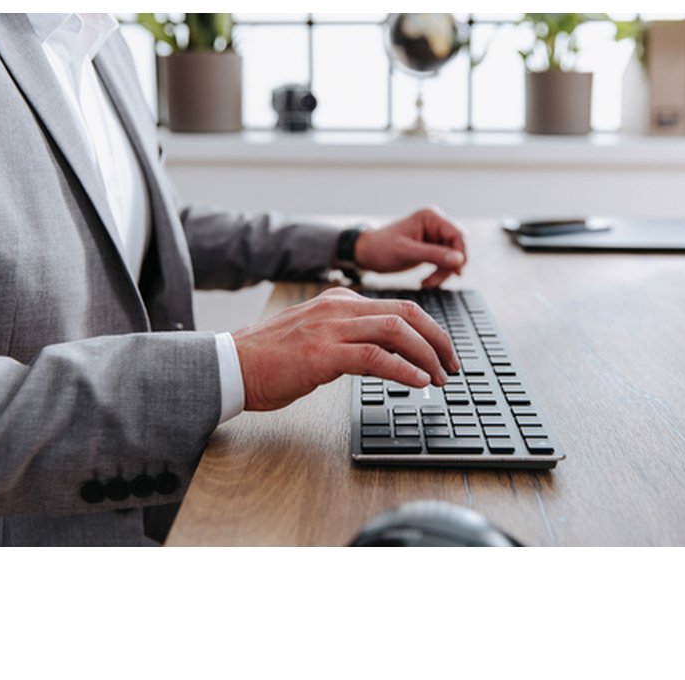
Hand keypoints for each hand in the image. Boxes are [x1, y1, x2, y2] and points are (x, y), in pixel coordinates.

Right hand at [232, 287, 459, 410]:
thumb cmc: (270, 358)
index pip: (398, 307)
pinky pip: (375, 358)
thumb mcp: (316, 338)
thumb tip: (385, 358)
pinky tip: (418, 382)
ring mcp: (331, 328)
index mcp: (339, 301)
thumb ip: (348, 339)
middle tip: (452, 363)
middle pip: (406, 314)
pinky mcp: (323, 354)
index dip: (428, 330)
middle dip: (437, 339)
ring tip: (440, 376)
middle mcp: (339, 308)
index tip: (441, 352)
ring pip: (396, 331)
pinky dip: (404, 370)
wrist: (231, 365)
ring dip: (427, 355)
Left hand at [353, 207, 466, 287]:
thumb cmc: (381, 248)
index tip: (455, 272)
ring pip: (453, 257)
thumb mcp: (407, 252)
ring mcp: (434, 236)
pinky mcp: (432, 248)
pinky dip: (439, 273)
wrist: (367, 253)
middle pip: (457, 247)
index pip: (457, 234)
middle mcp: (435, 224)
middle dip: (449, 266)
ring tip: (426, 284)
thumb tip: (459, 260)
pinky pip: (445, 262)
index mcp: (431, 217)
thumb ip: (434, 255)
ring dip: (443, 273)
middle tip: (433, 282)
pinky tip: (426, 281)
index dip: (460, 254)